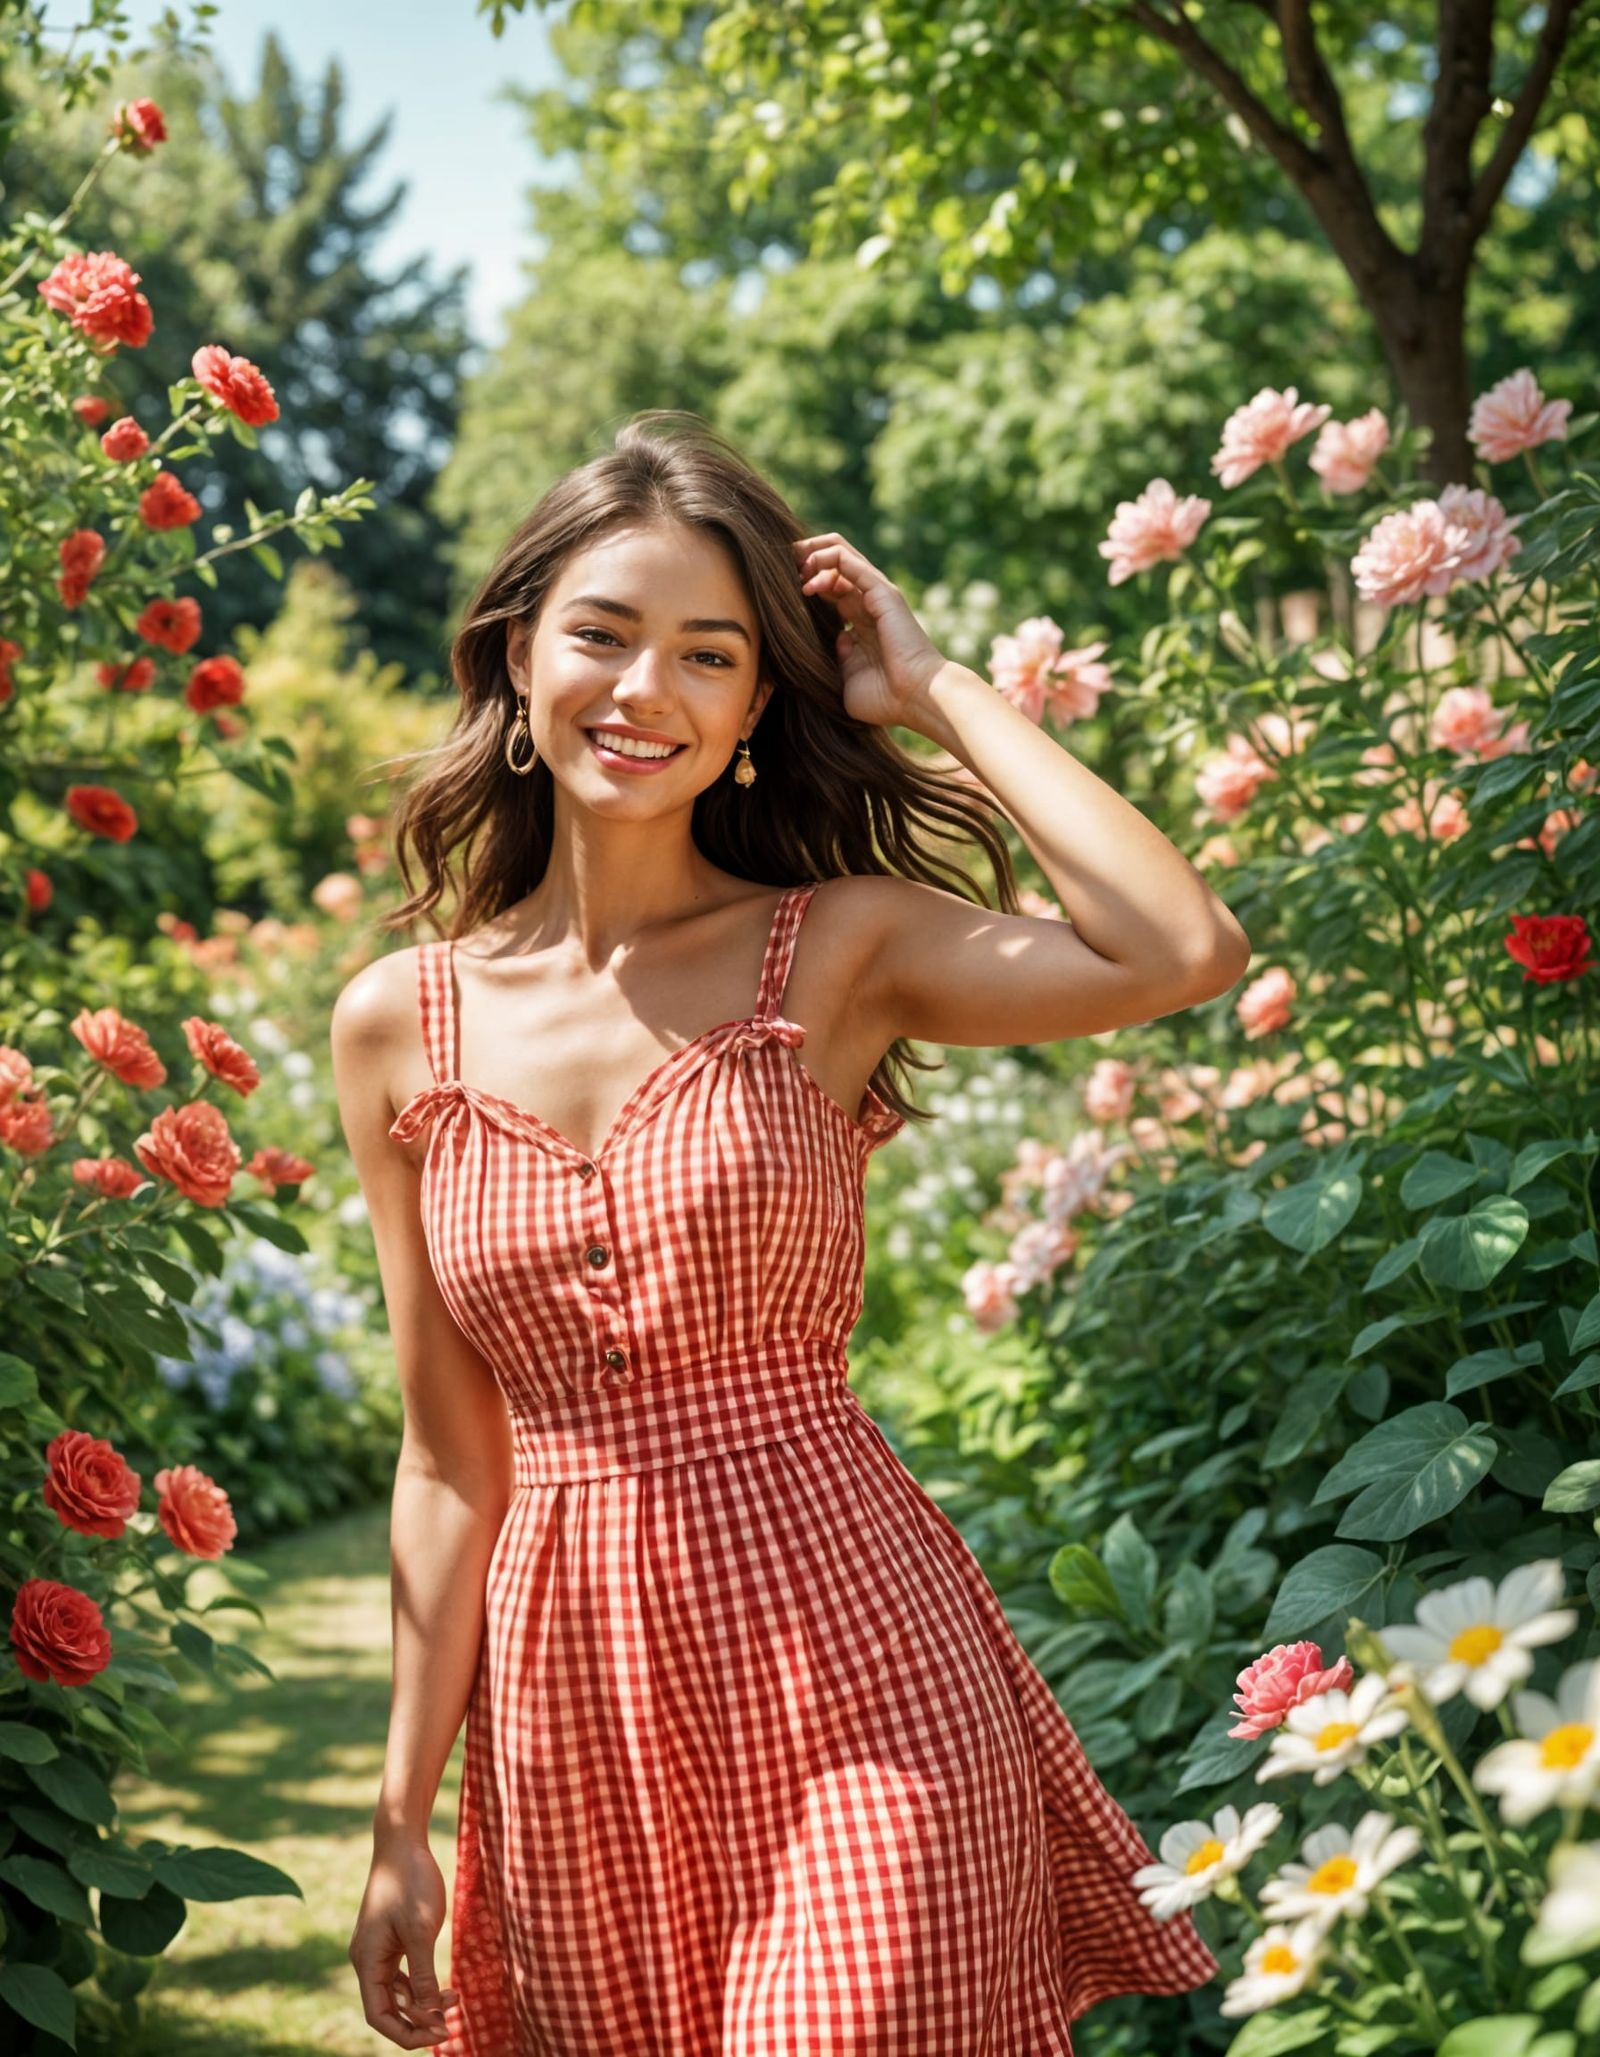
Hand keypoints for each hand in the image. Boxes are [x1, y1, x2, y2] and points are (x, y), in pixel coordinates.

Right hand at [349, 1838, 458, 2047]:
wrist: (402, 1841)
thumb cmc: (410, 1881)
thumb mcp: (421, 1930)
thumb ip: (423, 1975)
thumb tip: (429, 2014)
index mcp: (366, 1961)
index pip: (379, 2016)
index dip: (407, 2033)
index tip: (439, 2034)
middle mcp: (366, 1960)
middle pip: (387, 2009)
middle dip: (418, 2021)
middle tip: (452, 2025)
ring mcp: (377, 1949)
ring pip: (397, 1993)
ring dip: (423, 2003)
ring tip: (456, 1998)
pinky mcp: (389, 1939)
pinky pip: (402, 1974)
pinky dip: (421, 1984)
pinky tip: (443, 1987)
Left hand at [793, 532, 948, 729]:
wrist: (915, 698)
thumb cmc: (885, 699)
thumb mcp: (846, 679)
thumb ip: (836, 659)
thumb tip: (833, 641)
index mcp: (861, 621)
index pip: (829, 587)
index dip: (804, 583)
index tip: (781, 594)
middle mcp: (868, 602)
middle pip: (833, 563)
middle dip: (804, 559)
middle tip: (781, 569)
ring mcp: (876, 593)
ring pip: (839, 552)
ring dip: (811, 555)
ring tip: (793, 571)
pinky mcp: (881, 591)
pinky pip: (847, 561)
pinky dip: (824, 561)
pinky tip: (808, 579)